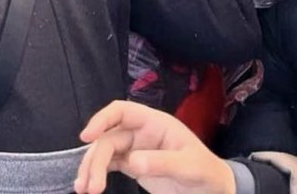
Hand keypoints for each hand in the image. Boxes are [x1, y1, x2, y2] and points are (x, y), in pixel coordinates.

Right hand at [76, 101, 234, 193]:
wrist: (213, 190)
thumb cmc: (205, 171)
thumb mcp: (188, 166)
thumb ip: (162, 162)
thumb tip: (132, 162)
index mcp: (155, 123)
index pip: (123, 111)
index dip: (102, 119)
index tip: (87, 136)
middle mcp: (141, 133)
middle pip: (109, 137)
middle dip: (95, 159)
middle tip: (89, 186)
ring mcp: (136, 149)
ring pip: (105, 152)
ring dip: (91, 168)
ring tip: (83, 189)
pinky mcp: (133, 166)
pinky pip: (110, 165)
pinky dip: (97, 174)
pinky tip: (88, 186)